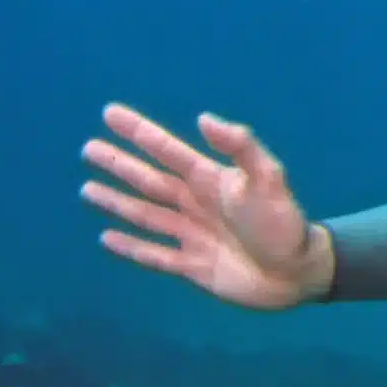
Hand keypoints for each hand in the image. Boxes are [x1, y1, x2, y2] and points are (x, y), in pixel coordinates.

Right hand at [81, 104, 331, 309]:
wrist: (298, 273)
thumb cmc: (284, 224)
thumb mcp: (269, 180)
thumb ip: (241, 149)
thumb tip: (204, 119)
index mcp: (211, 180)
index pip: (167, 151)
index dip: (139, 132)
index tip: (110, 114)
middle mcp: (197, 204)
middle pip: (149, 180)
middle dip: (119, 164)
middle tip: (88, 149)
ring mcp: (193, 234)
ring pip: (145, 214)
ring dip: (117, 201)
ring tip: (88, 189)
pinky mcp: (193, 265)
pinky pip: (154, 254)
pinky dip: (131, 247)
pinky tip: (108, 238)